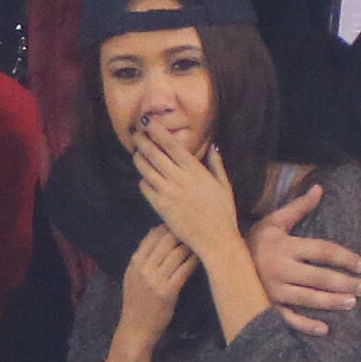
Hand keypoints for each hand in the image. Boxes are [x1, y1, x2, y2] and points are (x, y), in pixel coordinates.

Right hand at [114, 225, 195, 352]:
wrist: (136, 329)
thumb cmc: (137, 303)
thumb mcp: (132, 278)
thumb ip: (143, 260)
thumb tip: (157, 238)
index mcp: (134, 263)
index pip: (152, 237)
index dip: (168, 227)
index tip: (182, 223)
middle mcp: (143, 268)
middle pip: (166, 241)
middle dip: (183, 233)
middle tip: (198, 228)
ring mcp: (155, 280)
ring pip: (177, 253)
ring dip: (191, 245)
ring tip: (204, 240)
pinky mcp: (167, 292)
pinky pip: (184, 270)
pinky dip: (194, 261)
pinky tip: (203, 257)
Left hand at [132, 124, 242, 261]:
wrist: (216, 240)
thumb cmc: (223, 213)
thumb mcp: (225, 186)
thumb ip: (217, 165)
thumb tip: (213, 147)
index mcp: (195, 171)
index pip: (171, 145)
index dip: (157, 131)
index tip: (148, 121)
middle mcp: (180, 179)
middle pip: (154, 154)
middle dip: (142, 141)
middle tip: (135, 133)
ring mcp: (168, 193)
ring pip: (145, 169)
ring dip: (139, 158)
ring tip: (137, 153)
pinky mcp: (161, 207)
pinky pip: (145, 188)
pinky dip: (143, 180)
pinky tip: (145, 178)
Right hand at [248, 180, 360, 337]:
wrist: (221, 260)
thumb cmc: (255, 241)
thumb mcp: (274, 222)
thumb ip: (299, 207)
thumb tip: (319, 188)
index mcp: (285, 246)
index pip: (323, 251)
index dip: (345, 257)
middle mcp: (280, 269)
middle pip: (319, 277)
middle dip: (344, 283)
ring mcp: (273, 290)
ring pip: (308, 299)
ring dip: (332, 302)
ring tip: (351, 303)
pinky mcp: (267, 305)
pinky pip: (288, 319)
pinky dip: (306, 326)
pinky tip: (324, 329)